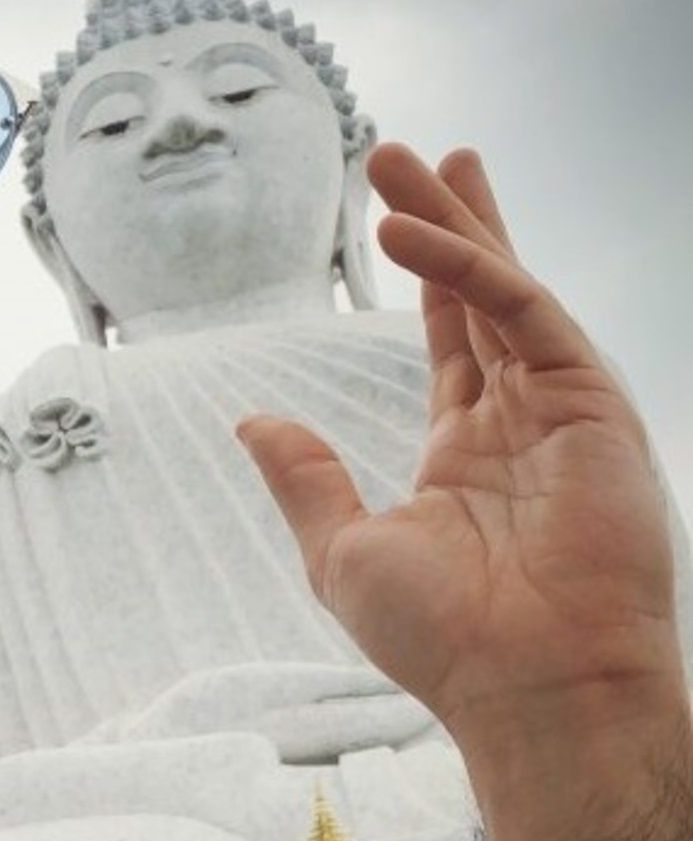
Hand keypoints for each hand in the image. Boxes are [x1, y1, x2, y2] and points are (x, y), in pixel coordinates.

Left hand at [238, 144, 684, 751]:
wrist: (526, 686)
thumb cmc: (442, 639)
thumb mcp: (344, 550)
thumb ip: (304, 478)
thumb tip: (251, 421)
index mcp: (466, 456)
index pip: (451, 343)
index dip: (430, 277)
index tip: (400, 221)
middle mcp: (517, 421)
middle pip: (481, 295)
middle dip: (447, 221)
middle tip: (404, 154)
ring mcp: (559, 408)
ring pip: (504, 286)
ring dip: (455, 220)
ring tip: (404, 159)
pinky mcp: (589, 402)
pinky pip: (522, 313)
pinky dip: (469, 268)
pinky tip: (410, 234)